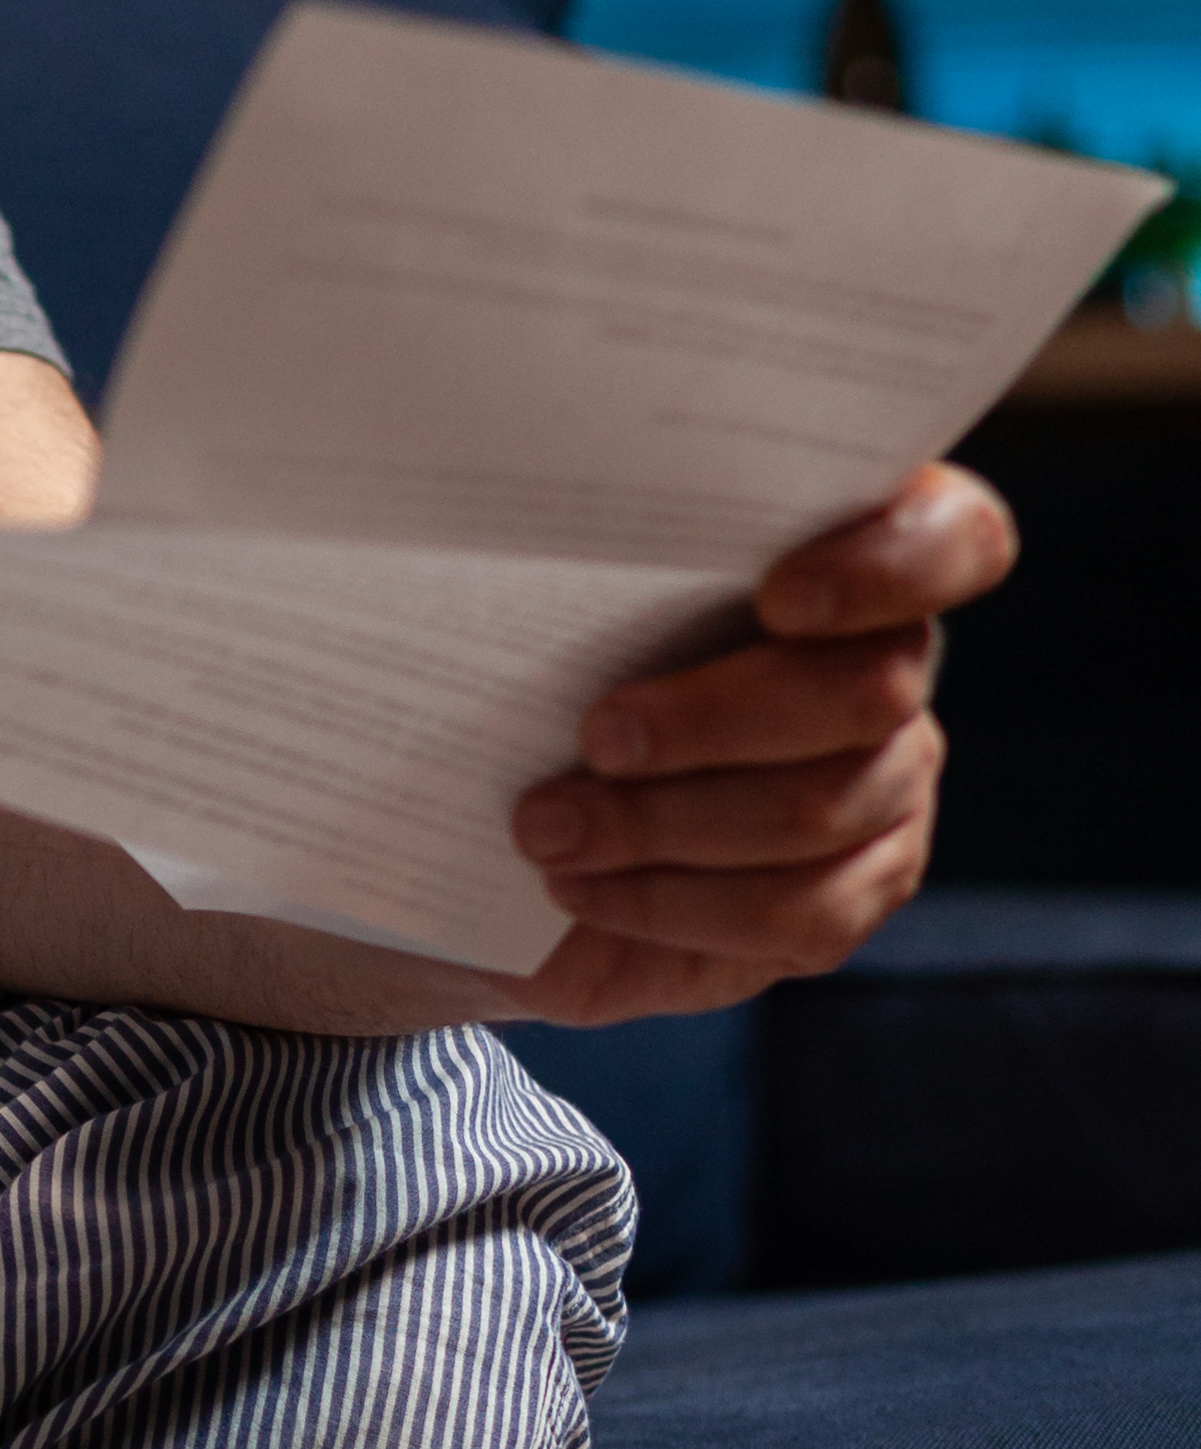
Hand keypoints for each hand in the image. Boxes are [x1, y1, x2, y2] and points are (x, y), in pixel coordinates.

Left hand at [506, 462, 1015, 1023]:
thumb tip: (534, 558)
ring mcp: (889, 787)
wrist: (494, 836)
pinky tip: (581, 890)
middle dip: (713, 721)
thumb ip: (589, 574)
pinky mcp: (855, 893)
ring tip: (547, 831)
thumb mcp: (541, 610)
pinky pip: (796, 912)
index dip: (889, 565)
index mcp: (846, 556)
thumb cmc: (528, 685)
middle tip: (596, 737)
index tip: (776, 597)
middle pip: (868, 690)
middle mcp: (891, 668)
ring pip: (818, 810)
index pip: (954, 537)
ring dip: (663, 825)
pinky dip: (668, 903)